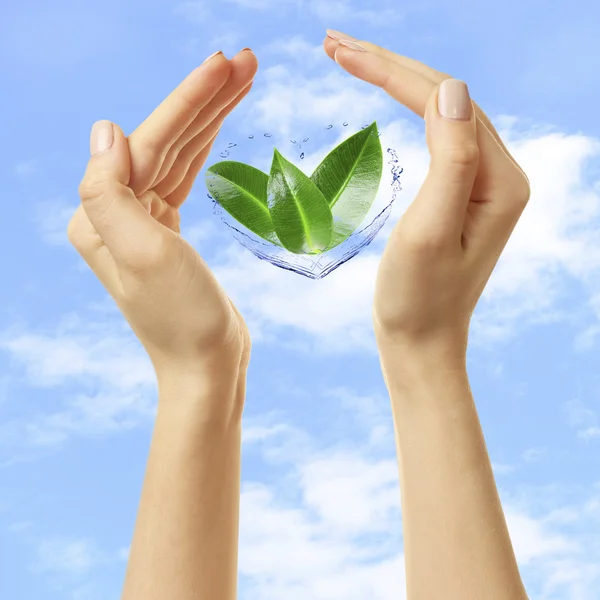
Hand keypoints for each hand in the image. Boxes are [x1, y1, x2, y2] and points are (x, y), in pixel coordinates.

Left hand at [68, 49, 256, 400]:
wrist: (207, 365)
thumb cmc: (182, 320)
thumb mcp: (144, 256)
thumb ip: (110, 193)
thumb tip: (106, 130)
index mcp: (100, 216)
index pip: (149, 143)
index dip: (189, 101)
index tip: (227, 63)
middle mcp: (113, 214)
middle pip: (164, 141)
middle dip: (205, 99)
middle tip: (246, 61)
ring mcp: (141, 221)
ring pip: (177, 154)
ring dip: (210, 117)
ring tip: (245, 79)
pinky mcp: (167, 232)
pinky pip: (184, 176)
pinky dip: (204, 148)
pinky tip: (219, 125)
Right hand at [324, 33, 529, 352]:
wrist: (419, 342)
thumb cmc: (418, 298)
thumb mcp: (430, 231)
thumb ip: (451, 159)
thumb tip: (450, 89)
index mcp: (500, 181)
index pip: (445, 103)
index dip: (391, 73)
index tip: (338, 52)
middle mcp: (500, 175)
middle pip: (445, 98)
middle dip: (388, 66)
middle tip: (333, 44)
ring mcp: (481, 183)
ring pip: (439, 111)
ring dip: (395, 79)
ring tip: (347, 57)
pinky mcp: (461, 193)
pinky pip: (436, 134)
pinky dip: (404, 107)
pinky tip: (384, 94)